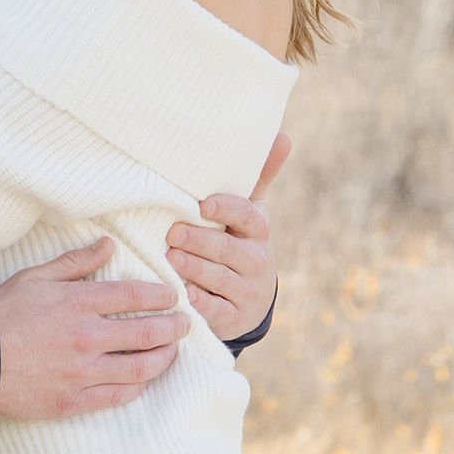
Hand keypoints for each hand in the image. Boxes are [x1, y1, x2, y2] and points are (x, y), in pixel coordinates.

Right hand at [0, 241, 185, 418]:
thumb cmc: (1, 314)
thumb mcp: (35, 277)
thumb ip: (75, 262)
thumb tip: (108, 245)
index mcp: (77, 303)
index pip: (134, 296)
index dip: (161, 295)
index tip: (173, 296)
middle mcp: (86, 338)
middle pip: (146, 333)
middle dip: (174, 328)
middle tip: (185, 323)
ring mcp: (82, 372)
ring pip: (140, 368)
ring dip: (164, 358)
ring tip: (172, 351)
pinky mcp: (74, 401)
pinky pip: (118, 396)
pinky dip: (137, 387)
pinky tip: (144, 380)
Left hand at [167, 129, 287, 342]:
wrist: (251, 299)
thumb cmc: (241, 241)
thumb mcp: (251, 211)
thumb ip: (258, 177)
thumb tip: (282, 135)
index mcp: (258, 231)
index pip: (247, 217)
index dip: (227, 210)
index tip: (203, 205)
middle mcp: (257, 262)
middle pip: (228, 250)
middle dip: (200, 242)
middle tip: (173, 233)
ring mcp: (246, 292)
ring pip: (219, 280)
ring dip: (194, 269)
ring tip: (171, 258)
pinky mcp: (232, 318)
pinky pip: (213, 309)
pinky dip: (197, 302)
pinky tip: (180, 293)